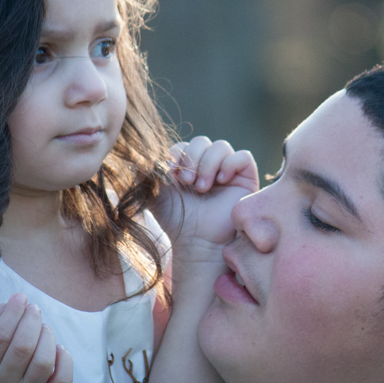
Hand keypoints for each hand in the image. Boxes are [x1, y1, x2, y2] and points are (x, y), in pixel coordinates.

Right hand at [0, 294, 72, 382]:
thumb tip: (14, 301)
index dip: (12, 313)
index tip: (21, 297)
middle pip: (23, 348)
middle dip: (32, 321)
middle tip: (34, 309)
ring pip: (43, 362)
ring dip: (47, 336)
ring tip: (44, 328)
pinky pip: (63, 379)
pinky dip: (65, 358)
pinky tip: (58, 349)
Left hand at [152, 136, 258, 254]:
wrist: (197, 241)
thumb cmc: (178, 220)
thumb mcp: (155, 193)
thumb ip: (145, 174)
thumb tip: (137, 155)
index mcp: (189, 166)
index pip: (184, 145)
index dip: (177, 154)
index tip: (170, 174)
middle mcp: (209, 166)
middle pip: (202, 141)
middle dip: (192, 158)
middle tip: (187, 182)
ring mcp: (228, 172)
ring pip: (222, 146)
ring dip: (208, 164)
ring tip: (202, 188)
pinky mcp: (246, 179)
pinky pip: (243, 157)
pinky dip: (230, 164)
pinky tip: (221, 181)